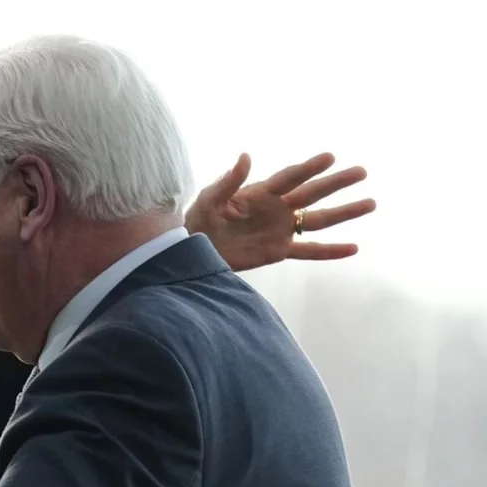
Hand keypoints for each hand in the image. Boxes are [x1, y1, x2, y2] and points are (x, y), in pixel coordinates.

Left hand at [185, 152, 375, 272]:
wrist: (194, 248)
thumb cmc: (199, 218)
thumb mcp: (210, 198)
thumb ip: (229, 181)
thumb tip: (245, 156)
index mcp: (261, 192)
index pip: (290, 177)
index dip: (309, 168)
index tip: (330, 157)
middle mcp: (277, 208)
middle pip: (312, 193)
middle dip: (336, 183)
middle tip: (362, 171)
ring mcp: (281, 229)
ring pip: (318, 220)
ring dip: (344, 213)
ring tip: (370, 203)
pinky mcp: (279, 250)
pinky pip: (309, 251)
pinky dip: (330, 251)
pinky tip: (353, 248)